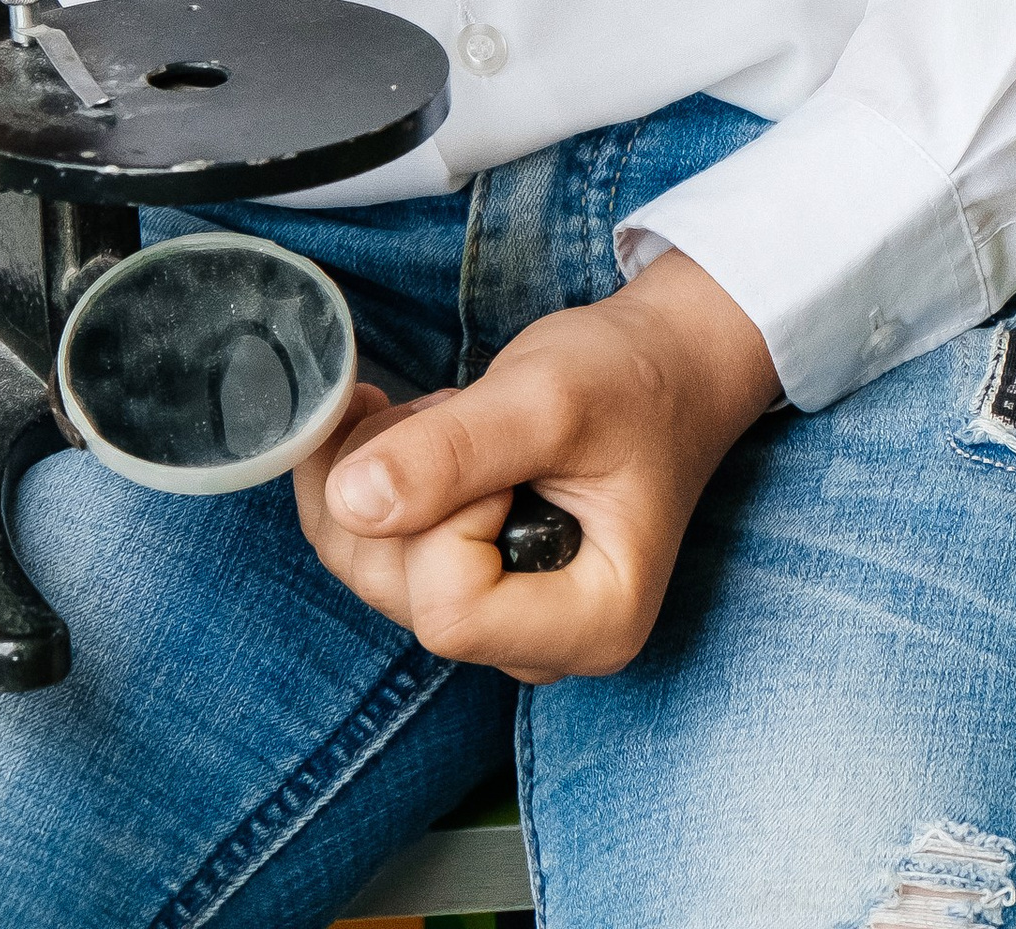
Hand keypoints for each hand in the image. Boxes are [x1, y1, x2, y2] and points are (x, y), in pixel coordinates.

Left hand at [293, 246, 780, 680]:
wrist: (663, 368)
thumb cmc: (629, 381)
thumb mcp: (548, 398)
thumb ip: (453, 454)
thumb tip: (352, 500)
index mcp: (592, 624)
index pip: (452, 610)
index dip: (450, 517)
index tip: (505, 454)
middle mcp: (540, 647)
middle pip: (402, 593)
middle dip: (404, 487)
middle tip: (465, 413)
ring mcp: (500, 622)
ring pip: (371, 569)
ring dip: (377, 472)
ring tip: (452, 416)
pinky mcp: (469, 588)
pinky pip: (370, 551)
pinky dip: (361, 478)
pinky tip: (402, 425)